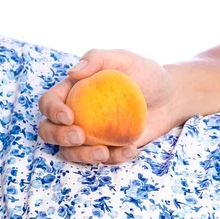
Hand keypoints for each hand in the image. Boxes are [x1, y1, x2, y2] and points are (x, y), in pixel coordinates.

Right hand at [38, 49, 185, 163]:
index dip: (52, 111)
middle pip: (50, 131)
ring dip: (82, 156)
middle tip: (80, 136)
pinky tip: (130, 150)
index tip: (69, 116)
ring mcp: (91, 135)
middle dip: (58, 137)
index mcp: (73, 92)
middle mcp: (77, 115)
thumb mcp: (124, 59)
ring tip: (104, 152)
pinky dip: (114, 159)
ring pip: (70, 152)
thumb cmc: (145, 74)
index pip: (49, 102)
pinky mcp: (108, 149)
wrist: (170, 97)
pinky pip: (102, 160)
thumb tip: (72, 73)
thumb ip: (97, 59)